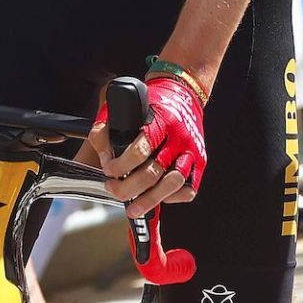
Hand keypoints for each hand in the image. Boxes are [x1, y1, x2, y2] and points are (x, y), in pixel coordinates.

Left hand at [87, 75, 206, 215]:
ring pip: (173, 184)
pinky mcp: (200, 162)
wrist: (183, 94)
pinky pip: (188, 189)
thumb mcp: (127, 107)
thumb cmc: (154, 103)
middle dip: (128, 188)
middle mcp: (179, 137)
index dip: (120, 166)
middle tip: (114, 190)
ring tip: (133, 209)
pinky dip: (173, 198)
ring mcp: (192, 151)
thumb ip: (107, 128)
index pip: (140, 150)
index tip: (108, 171)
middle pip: (153, 173)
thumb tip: (102, 155)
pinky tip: (158, 198)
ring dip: (150, 200)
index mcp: (161, 121)